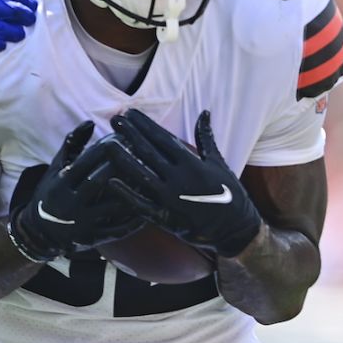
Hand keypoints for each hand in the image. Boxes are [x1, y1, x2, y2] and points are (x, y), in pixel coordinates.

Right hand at [7, 121, 154, 261]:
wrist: (40, 231)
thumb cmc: (53, 191)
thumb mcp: (56, 167)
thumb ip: (72, 144)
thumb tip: (90, 122)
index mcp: (61, 183)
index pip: (84, 162)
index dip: (104, 149)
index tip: (122, 137)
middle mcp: (69, 203)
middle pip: (97, 182)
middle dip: (119, 166)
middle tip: (140, 153)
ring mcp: (81, 223)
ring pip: (110, 207)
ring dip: (131, 193)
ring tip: (149, 179)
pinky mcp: (92, 239)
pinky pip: (116, 229)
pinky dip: (133, 220)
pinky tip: (148, 206)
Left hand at [109, 110, 262, 257]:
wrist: (235, 230)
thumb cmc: (228, 193)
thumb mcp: (218, 162)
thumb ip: (206, 137)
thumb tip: (204, 112)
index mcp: (192, 164)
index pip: (163, 138)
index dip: (145, 125)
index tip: (130, 112)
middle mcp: (179, 179)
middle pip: (148, 152)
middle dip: (130, 134)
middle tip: (114, 119)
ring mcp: (170, 199)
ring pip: (141, 175)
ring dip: (122, 158)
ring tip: (107, 143)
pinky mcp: (165, 218)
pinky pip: (141, 205)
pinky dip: (126, 194)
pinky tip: (111, 182)